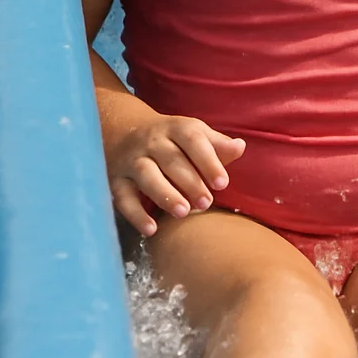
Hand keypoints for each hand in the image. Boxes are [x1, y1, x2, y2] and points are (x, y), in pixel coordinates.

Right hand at [106, 112, 244, 235]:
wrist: (123, 129)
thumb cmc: (172, 140)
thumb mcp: (193, 135)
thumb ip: (217, 145)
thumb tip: (240, 147)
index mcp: (175, 128)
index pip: (192, 139)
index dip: (208, 160)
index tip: (223, 183)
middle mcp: (151, 141)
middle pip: (170, 159)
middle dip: (190, 181)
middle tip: (206, 203)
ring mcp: (131, 159)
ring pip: (146, 174)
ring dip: (164, 194)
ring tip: (183, 213)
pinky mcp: (116, 179)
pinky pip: (123, 196)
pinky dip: (135, 214)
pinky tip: (151, 229)